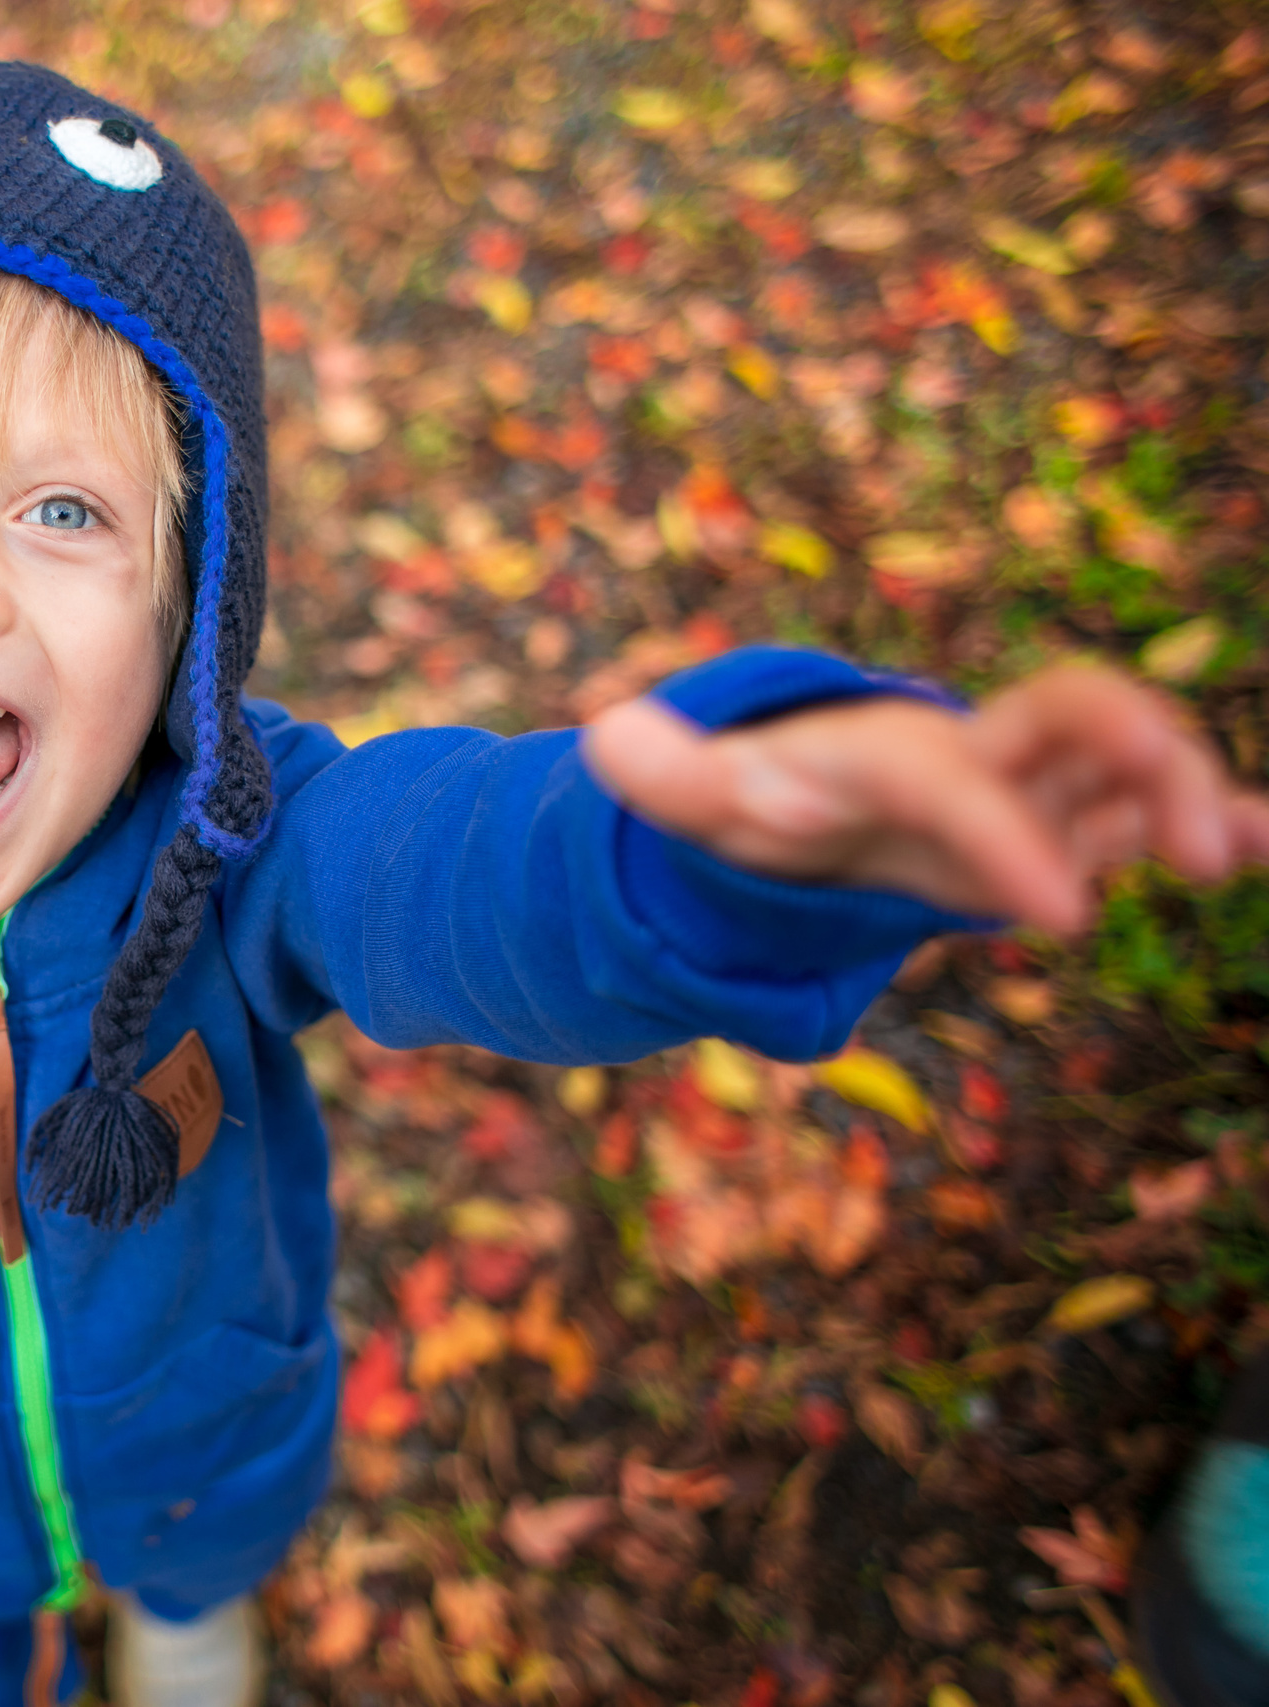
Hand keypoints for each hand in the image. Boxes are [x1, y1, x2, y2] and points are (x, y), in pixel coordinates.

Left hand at [581, 660, 1268, 933]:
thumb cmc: (760, 802)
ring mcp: (1024, 784)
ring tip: (1238, 848)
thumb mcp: (707, 802)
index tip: (1051, 914)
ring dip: (1192, 792)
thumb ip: (667, 778)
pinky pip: (1143, 813)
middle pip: (1075, 716)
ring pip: (1125, 764)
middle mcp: (972, 752)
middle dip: (1143, 761)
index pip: (953, 782)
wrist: (800, 797)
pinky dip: (1217, 815)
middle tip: (1199, 850)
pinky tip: (1268, 839)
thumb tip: (598, 736)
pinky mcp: (1058, 822)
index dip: (1001, 839)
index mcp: (887, 752)